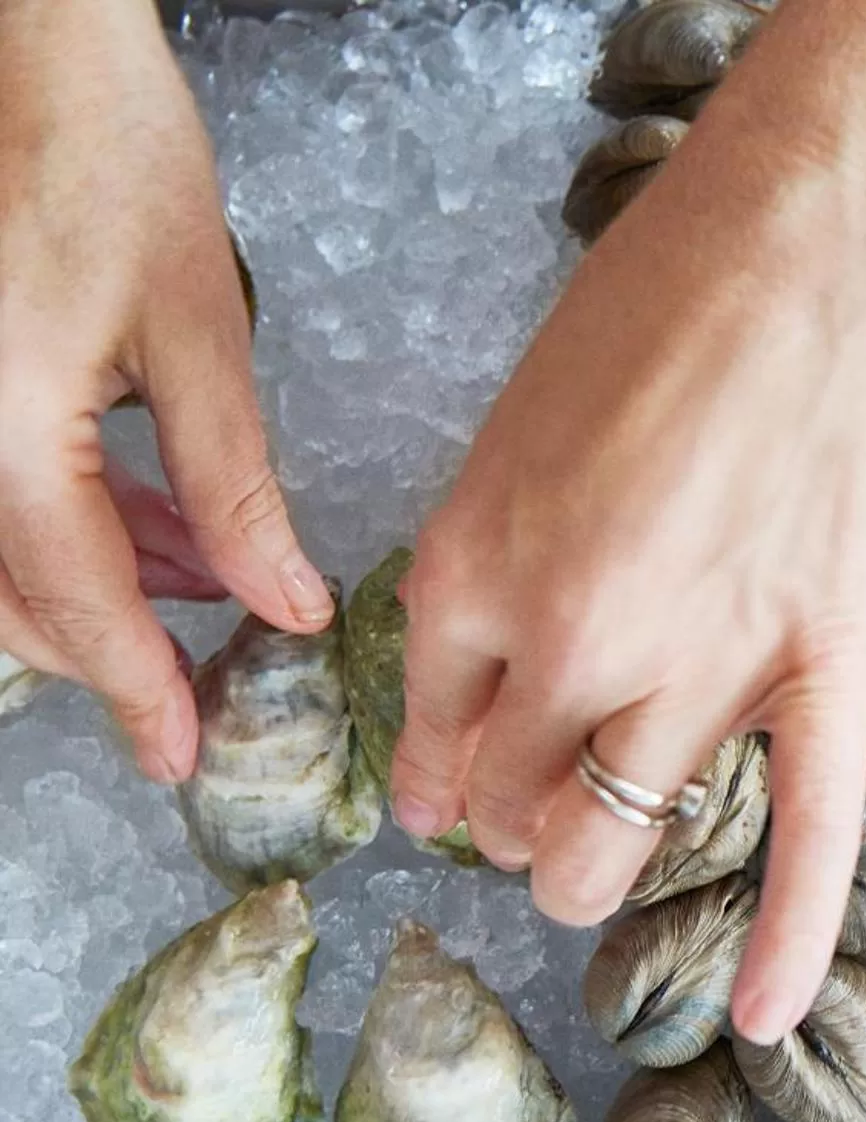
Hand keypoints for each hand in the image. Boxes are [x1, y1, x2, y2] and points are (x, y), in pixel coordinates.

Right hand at [0, 0, 330, 780]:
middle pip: (14, 601)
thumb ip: (237, 489)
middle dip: (110, 650)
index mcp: (3, 429)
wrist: (22, 50)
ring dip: (90, 589)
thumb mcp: (199, 335)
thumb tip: (283, 605)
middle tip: (202, 675)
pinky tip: (148, 521)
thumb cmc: (106, 155)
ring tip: (200, 578)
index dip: (139, 690)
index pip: (79, 608)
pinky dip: (59, 527)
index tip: (179, 753)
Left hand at [395, 0, 865, 1042]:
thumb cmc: (654, 308)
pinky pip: (801, 844)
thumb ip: (484, 577)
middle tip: (543, 787)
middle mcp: (570, 643)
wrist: (811, 243)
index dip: (445, 767)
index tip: (462, 778)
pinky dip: (781, 945)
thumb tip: (474, 715)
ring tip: (599, 840)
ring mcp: (698, 673)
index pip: (431, 735)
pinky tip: (756, 1022)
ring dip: (585, 863)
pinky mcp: (819, 678)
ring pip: (609, 848)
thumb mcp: (512, 433)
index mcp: (470, 570)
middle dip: (512, 816)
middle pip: (511, 809)